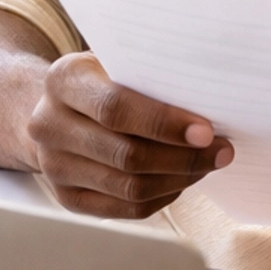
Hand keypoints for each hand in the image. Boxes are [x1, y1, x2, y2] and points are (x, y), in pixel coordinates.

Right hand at [28, 52, 234, 217]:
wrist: (55, 109)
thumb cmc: (102, 80)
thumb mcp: (117, 62)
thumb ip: (150, 74)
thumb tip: (210, 97)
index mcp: (63, 80)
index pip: (115, 108)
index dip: (164, 123)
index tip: (206, 131)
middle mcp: (49, 124)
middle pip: (126, 154)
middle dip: (183, 157)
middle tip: (221, 151)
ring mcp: (54, 166)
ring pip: (129, 187)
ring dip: (179, 179)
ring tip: (207, 164)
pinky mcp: (67, 197)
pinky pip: (126, 208)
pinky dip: (163, 197)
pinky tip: (181, 179)